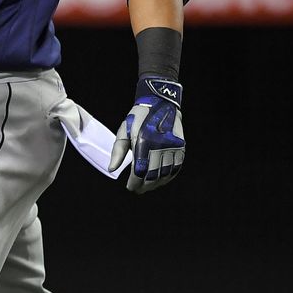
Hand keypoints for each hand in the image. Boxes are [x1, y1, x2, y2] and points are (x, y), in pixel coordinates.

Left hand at [109, 76, 184, 193]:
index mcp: (143, 142)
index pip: (140, 171)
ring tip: (147, 187)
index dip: (134, 183)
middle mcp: (160, 146)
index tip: (129, 187)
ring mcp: (173, 147)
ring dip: (156, 184)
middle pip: (153, 175)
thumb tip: (111, 169)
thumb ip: (117, 151)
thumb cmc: (138, 117)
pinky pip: (176, 167)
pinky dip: (168, 177)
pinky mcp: (181, 147)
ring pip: (165, 174)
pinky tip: (161, 180)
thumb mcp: (124, 130)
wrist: (161, 102)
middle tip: (137, 190)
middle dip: (144, 186)